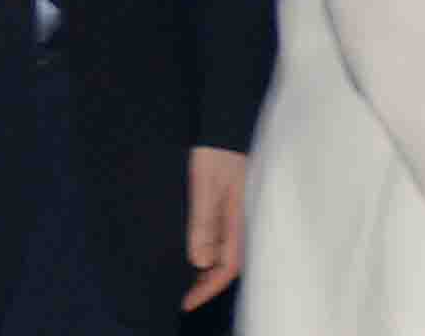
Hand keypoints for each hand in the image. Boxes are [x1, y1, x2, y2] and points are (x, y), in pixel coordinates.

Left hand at [183, 146, 246, 310]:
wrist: (224, 123)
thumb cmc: (216, 153)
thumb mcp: (205, 187)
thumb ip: (203, 222)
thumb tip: (199, 260)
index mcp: (238, 219)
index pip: (227, 267)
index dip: (207, 288)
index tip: (186, 301)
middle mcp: (240, 221)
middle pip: (229, 263)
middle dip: (207, 284)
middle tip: (183, 296)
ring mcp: (236, 213)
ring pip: (225, 252)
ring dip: (207, 270)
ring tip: (186, 280)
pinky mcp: (229, 205)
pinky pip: (222, 237)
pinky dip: (208, 252)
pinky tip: (196, 253)